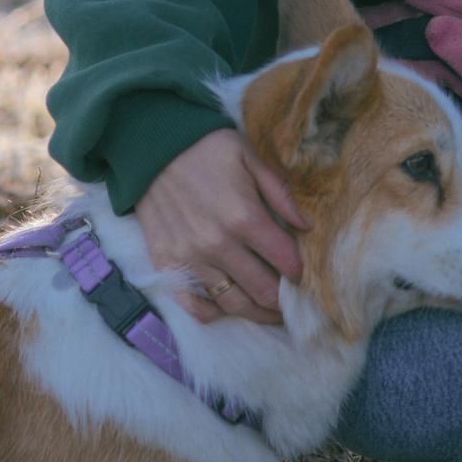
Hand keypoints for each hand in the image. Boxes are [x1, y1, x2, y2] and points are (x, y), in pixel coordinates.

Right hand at [132, 127, 308, 325]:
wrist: (153, 148)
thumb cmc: (207, 149)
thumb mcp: (251, 158)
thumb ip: (280, 193)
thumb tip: (308, 226)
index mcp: (244, 218)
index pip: (286, 262)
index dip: (302, 273)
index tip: (306, 276)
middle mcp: (218, 245)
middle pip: (263, 291)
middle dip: (285, 302)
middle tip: (295, 304)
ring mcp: (191, 259)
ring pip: (233, 304)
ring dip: (257, 313)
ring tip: (271, 313)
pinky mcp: (167, 264)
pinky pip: (194, 305)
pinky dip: (214, 312)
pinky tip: (229, 306)